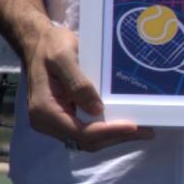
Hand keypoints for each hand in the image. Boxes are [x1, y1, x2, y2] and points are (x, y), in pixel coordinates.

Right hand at [21, 19, 141, 149]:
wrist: (37, 42)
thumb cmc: (50, 46)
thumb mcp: (63, 57)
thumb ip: (78, 84)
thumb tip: (97, 110)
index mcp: (44, 110)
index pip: (81, 132)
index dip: (108, 131)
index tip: (134, 126)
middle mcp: (47, 122)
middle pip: (86, 141)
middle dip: (116, 137)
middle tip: (146, 131)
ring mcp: (55, 122)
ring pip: (87, 139)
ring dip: (114, 136)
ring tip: (142, 130)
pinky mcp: (64, 117)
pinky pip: (86, 130)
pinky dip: (106, 129)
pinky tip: (124, 122)